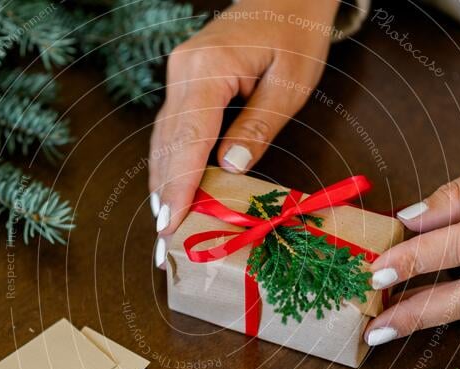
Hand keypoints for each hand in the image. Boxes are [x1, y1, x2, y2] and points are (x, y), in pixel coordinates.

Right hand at [149, 0, 339, 265]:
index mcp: (207, 69)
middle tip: (162, 242)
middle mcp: (183, 72)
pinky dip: (171, 165)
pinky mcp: (185, 83)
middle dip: (165, 196)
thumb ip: (258, 125)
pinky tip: (171, 193)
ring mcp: (179, 76)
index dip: (178, 186)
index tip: (170, 225)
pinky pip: (172, 131)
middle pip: (167, 144)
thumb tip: (231, 168)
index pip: (187, 139)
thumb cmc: (296, 34)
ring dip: (163, 185)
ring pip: (163, 140)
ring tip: (163, 227)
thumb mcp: (290, 83)